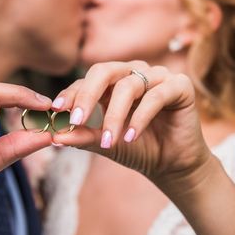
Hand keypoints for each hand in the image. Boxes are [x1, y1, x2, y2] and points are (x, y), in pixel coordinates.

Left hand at [51, 61, 213, 195]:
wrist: (171, 164)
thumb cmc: (137, 148)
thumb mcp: (105, 142)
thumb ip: (83, 136)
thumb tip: (54, 137)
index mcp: (114, 80)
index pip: (87, 79)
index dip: (71, 94)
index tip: (57, 112)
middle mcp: (135, 72)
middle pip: (104, 71)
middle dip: (87, 96)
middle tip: (76, 121)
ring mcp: (158, 76)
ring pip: (128, 86)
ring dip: (115, 116)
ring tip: (109, 142)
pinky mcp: (180, 85)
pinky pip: (156, 95)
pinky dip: (140, 117)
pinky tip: (131, 137)